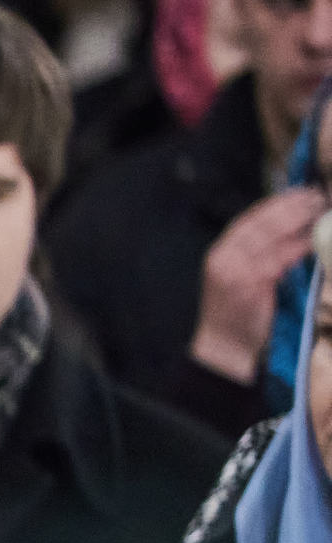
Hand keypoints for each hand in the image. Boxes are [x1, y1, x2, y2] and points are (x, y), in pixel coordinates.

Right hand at [189, 187, 327, 383]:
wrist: (224, 351)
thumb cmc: (239, 315)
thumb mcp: (243, 278)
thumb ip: (260, 255)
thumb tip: (296, 230)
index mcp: (222, 252)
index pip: (252, 218)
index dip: (279, 202)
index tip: (304, 191)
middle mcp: (225, 257)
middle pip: (263, 222)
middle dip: (293, 206)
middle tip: (319, 195)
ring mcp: (235, 269)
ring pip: (272, 236)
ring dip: (300, 220)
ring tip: (321, 209)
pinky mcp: (250, 284)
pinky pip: (280, 258)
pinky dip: (300, 246)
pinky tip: (315, 241)